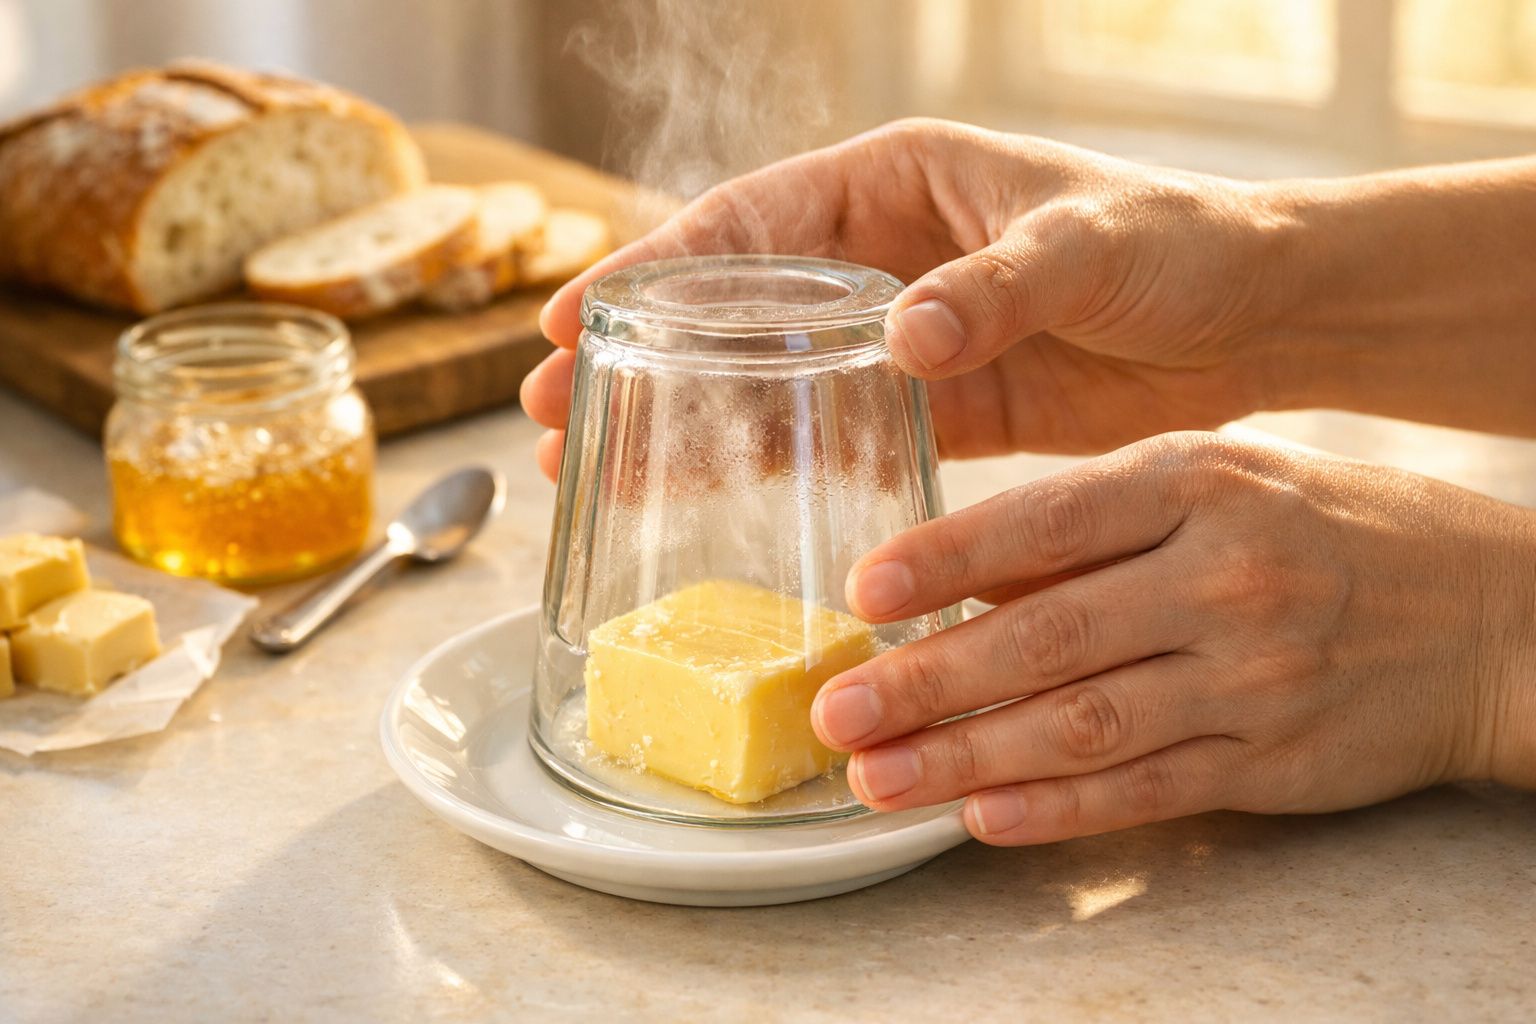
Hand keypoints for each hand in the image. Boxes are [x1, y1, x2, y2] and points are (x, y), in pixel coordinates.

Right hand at [522, 118, 1293, 478]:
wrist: (1263, 318)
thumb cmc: (1184, 244)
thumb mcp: (1087, 247)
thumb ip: (994, 288)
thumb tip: (900, 338)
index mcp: (897, 181)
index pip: (744, 222)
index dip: (651, 271)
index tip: (569, 319)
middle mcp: (884, 254)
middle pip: (731, 305)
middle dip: (640, 355)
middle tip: (550, 413)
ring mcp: (903, 335)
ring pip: (770, 376)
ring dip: (691, 420)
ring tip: (603, 471)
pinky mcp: (937, 407)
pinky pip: (836, 433)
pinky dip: (777, 463)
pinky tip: (717, 500)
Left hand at [810, 432, 1535, 844]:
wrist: (1490, 614)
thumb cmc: (1326, 528)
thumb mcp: (1219, 482)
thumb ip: (1095, 524)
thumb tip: (962, 569)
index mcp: (1201, 485)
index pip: (1049, 521)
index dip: (946, 562)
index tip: (860, 594)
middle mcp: (1225, 578)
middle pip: (1050, 637)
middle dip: (929, 683)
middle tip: (837, 713)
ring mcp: (1254, 679)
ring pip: (1085, 728)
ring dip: (967, 759)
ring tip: (879, 778)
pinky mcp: (1274, 762)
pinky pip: (1147, 791)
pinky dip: (1057, 809)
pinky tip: (980, 815)